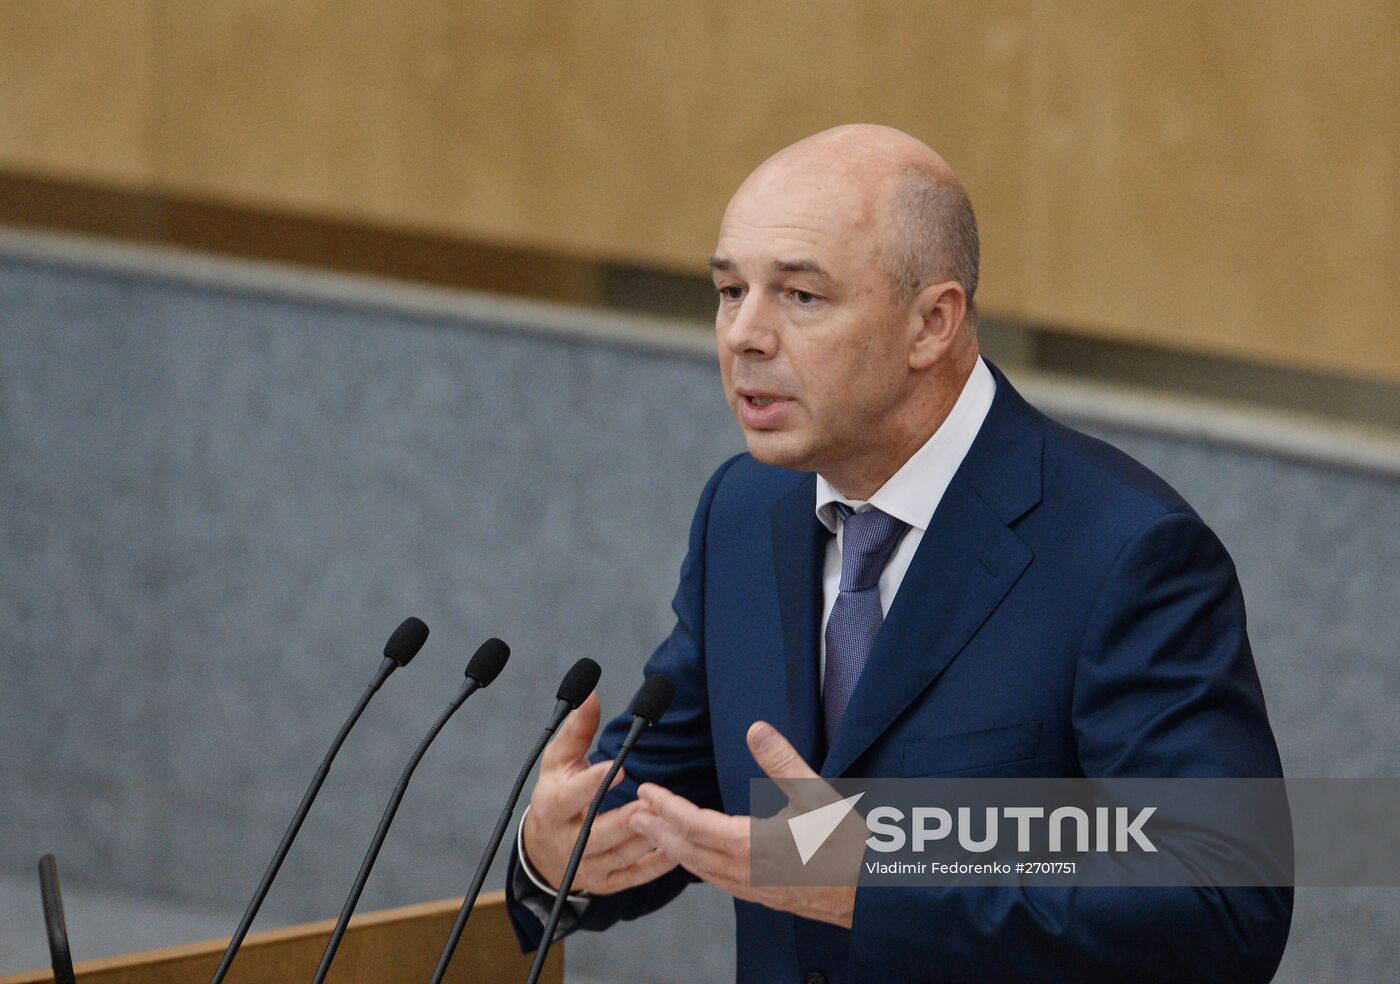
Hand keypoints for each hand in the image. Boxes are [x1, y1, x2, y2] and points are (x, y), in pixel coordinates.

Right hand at [521, 692, 678, 894]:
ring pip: (622, 856)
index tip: (619, 767)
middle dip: (627, 819)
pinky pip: (636, 875)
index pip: (570, 797)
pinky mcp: (607, 884)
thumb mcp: (558, 762)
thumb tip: (590, 694)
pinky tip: (679, 847)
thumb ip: (577, 730)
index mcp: (552, 808)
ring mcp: (587, 867)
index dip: (592, 783)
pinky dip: (658, 863)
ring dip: (649, 839)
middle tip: (653, 802)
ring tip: (673, 820)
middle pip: (598, 833)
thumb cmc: (555, 795)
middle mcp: (568, 842)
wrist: (543, 851)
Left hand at [629, 721, 858, 927]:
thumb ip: (783, 761)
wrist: (875, 893)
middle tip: (633, 812)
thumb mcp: (818, 794)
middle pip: (688, 851)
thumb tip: (755, 729)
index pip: (694, 824)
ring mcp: (755, 888)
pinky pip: (719, 882)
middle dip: (657, 831)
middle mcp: (747, 872)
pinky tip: (699, 860)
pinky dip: (698, 867)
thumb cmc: (851, 847)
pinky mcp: (766, 896)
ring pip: (701, 870)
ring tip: (655, 834)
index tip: (647, 790)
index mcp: (753, 846)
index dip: (666, 806)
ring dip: (673, 850)